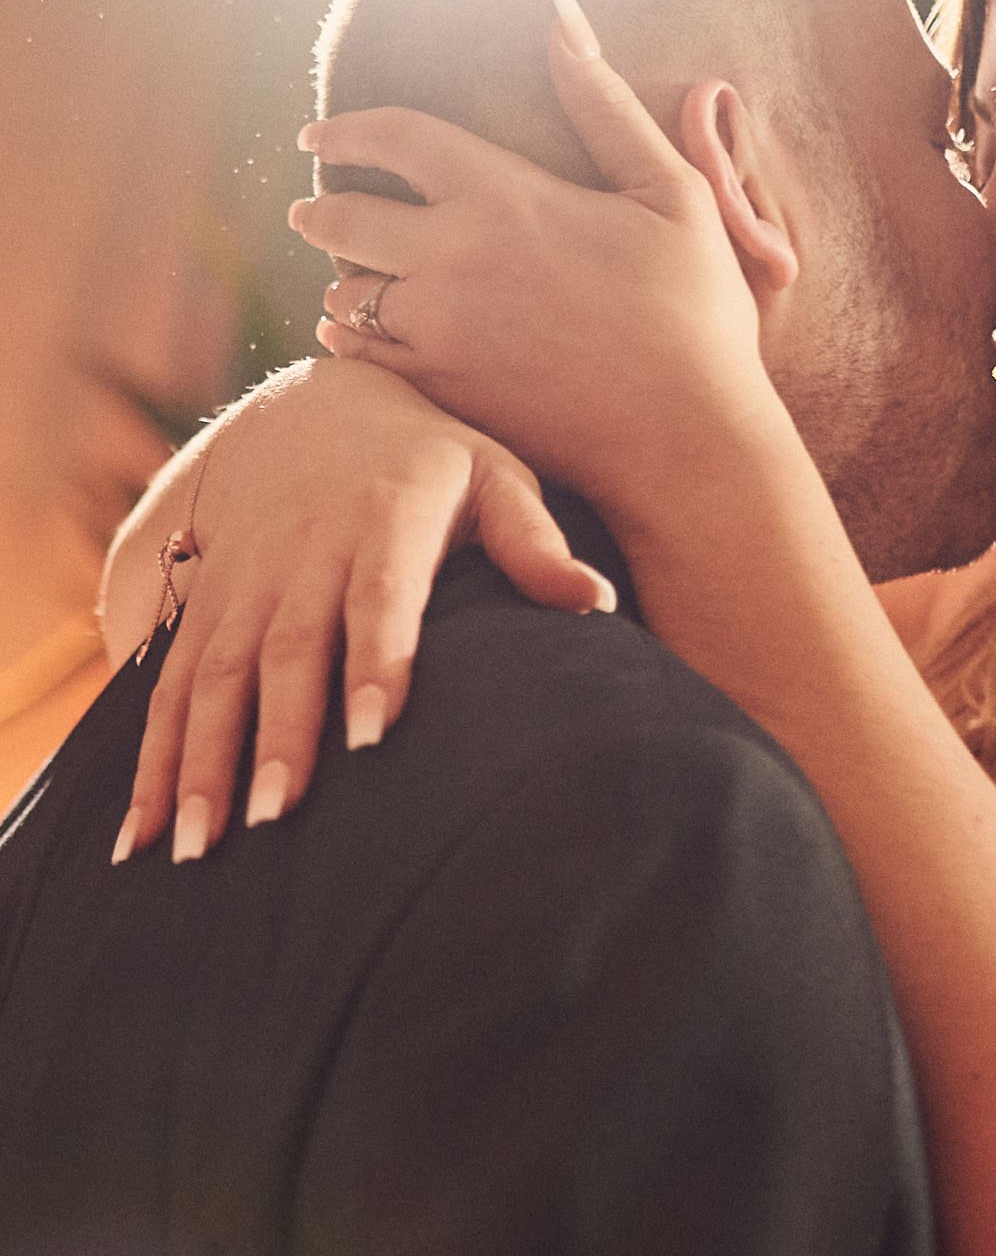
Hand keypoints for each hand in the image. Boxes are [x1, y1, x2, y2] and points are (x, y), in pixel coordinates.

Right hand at [117, 359, 613, 863]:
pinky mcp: (202, 603)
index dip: (376, 661)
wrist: (318, 409)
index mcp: (384, 518)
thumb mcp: (495, 476)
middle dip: (276, 735)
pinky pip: (166, 683)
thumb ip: (536, 543)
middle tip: (274, 818)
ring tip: (195, 846)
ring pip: (213, 673)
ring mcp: (243, 578)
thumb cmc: (433, 461)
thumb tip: (595, 602)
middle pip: (285, 648)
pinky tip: (139, 834)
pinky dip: (149, 758)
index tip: (372, 737)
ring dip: (197, 761)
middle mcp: (302, 550)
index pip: (382, 596)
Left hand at [298, 2, 777, 519]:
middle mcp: (453, 259)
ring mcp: (439, 331)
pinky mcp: (441, 393)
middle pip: (341, 217)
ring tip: (345, 277)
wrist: (687, 438)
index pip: (392, 137)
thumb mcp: (670, 192)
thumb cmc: (696, 311)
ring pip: (344, 294)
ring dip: (340, 279)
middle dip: (317, 208)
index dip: (344, 129)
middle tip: (309, 208)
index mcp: (504, 195)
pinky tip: (355, 335)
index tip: (316, 135)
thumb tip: (563, 13)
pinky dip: (347, 340)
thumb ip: (604, 103)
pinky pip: (358, 358)